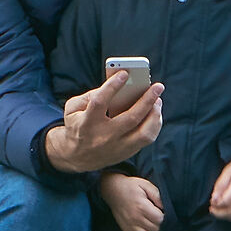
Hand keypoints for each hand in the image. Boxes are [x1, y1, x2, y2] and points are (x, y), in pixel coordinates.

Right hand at [44, 69, 163, 173]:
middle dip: (147, 100)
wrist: (76, 157)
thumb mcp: (73, 109)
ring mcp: (118, 147)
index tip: (124, 74)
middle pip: (131, 118)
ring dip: (155, 115)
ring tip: (158, 100)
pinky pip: (147, 139)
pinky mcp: (127, 152)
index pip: (99, 102)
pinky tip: (155, 112)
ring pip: (144, 133)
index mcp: (87, 122)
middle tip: (158, 86)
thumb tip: (114, 86)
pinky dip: (154, 124)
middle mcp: (104, 136)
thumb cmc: (77, 125)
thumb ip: (89, 95)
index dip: (111, 87)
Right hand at [99, 171, 163, 230]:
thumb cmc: (130, 186)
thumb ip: (157, 195)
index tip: (160, 211)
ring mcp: (129, 225)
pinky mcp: (124, 229)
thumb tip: (164, 207)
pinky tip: (144, 229)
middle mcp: (135, 217)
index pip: (159, 219)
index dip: (163, 215)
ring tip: (151, 223)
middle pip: (155, 228)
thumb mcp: (146, 185)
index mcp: (141, 206)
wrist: (112, 189)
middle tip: (156, 216)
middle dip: (159, 223)